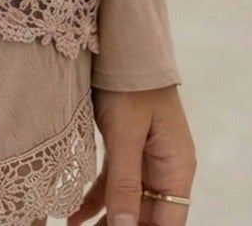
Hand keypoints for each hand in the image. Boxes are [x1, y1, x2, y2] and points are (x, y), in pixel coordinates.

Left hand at [67, 85, 196, 224]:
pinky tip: (73, 216)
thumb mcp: (125, 134)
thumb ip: (124, 183)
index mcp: (177, 167)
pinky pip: (112, 184)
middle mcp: (165, 168)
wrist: (122, 44)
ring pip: (127, 204)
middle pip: (148, 216)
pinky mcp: (125, 149)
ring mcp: (145, 160)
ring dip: (105, 222)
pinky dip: (95, 201)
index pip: (169, 222)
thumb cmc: (131, 84)